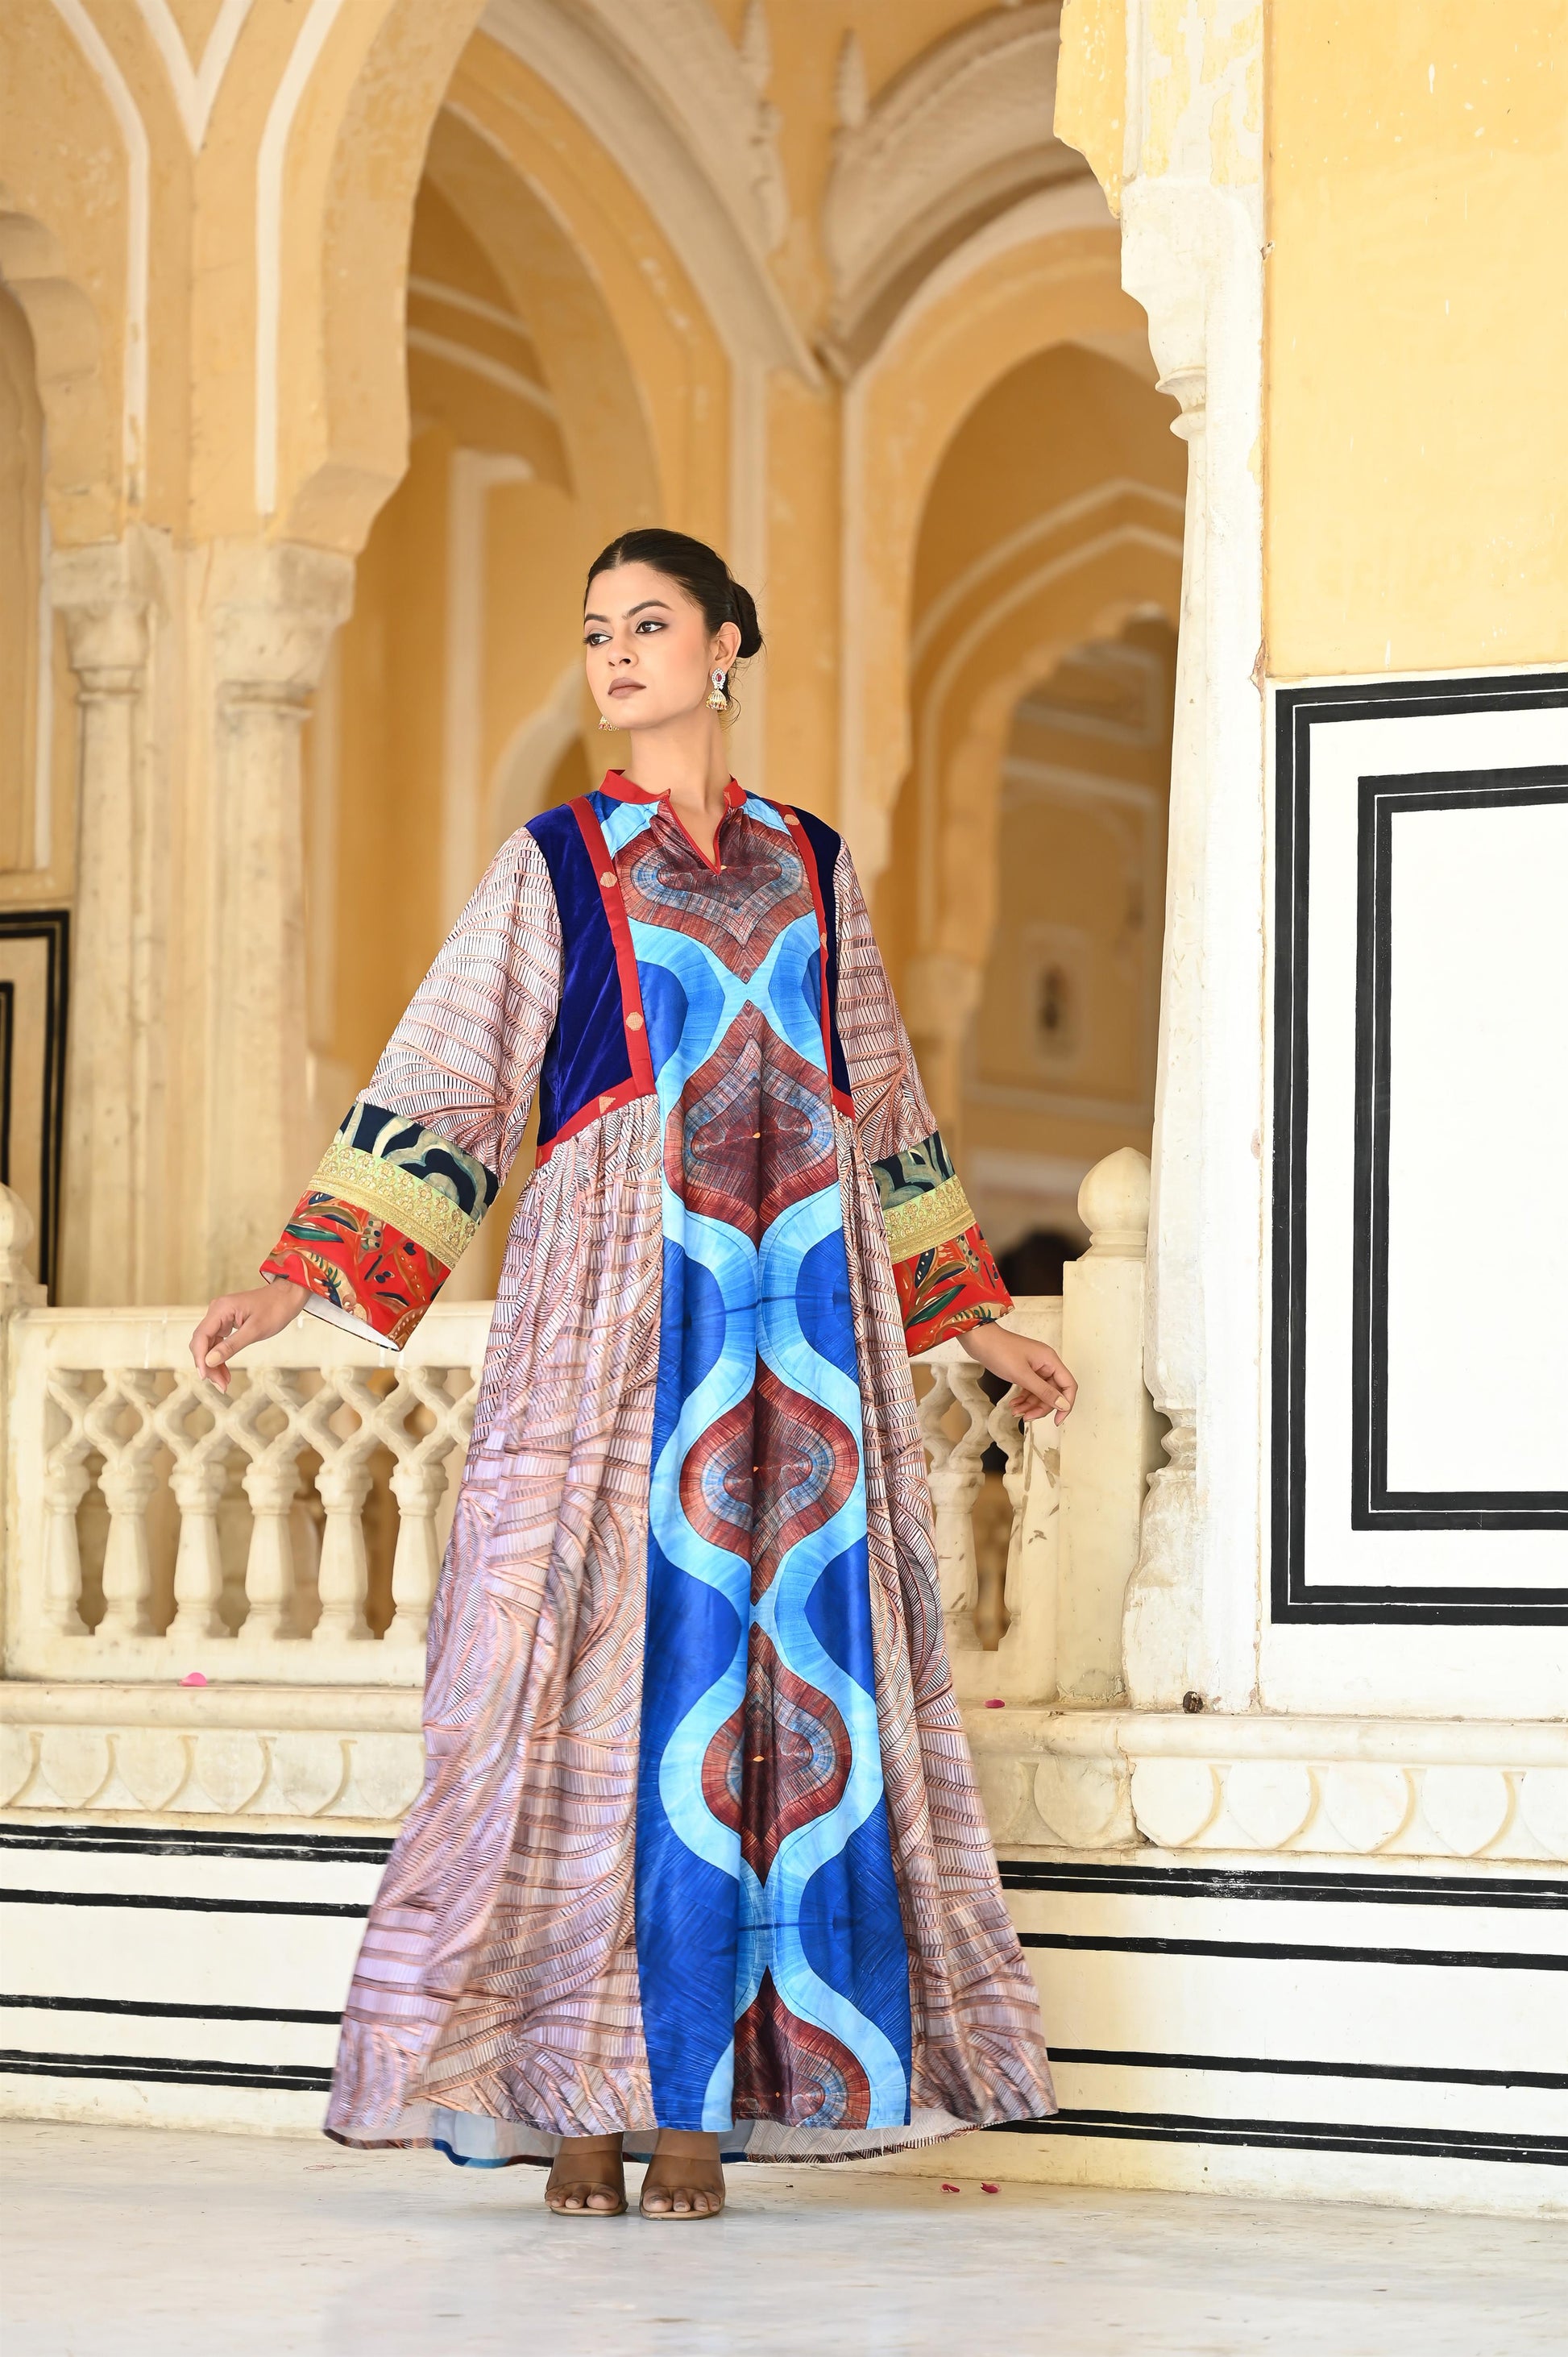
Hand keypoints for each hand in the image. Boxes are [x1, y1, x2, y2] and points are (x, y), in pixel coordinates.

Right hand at [190, 1279, 308, 1392]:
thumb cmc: (275, 1309)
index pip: (201, 1337)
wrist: (287, 1297)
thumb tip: (209, 1361)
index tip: (205, 1377)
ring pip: (209, 1345)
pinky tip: (225, 1372)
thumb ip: (231, 1346)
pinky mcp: (226, 1322)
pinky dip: (221, 1357)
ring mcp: (220, 1317)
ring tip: (223, 1383)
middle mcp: (216, 1311)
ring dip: (214, 1364)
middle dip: (208, 1365)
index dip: (200, 1359)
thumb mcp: (255, 1331)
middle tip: (219, 1385)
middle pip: (202, 1343)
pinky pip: (218, 1342)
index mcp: (220, 1309)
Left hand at [958, 1321, 1076, 1423]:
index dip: (1066, 1404)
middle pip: (1053, 1392)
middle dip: (1041, 1407)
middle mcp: (1046, 1364)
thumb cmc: (999, 1350)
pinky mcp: (1025, 1370)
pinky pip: (1030, 1389)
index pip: (1068, 1386)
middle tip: (1027, 1417)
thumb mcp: (1022, 1375)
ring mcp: (1035, 1367)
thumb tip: (1063, 1405)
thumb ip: (1044, 1391)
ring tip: (1016, 1412)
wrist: (980, 1340)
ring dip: (1030, 1405)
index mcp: (1050, 1361)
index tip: (1057, 1420)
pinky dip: (1023, 1398)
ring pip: (1040, 1393)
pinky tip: (1014, 1405)